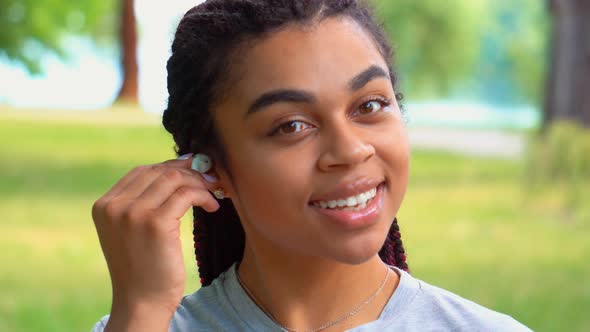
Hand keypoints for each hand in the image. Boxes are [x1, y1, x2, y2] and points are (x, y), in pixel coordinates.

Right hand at [91, 155, 218, 328]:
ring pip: (174, 179)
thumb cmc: (143, 268)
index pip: (142, 171)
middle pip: (159, 171)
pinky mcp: (155, 223)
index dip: (171, 166)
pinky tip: (213, 206)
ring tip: (213, 191)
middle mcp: (114, 206)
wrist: (141, 302)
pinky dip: (204, 195)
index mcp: (104, 205)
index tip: (193, 170)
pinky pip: (187, 194)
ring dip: (199, 182)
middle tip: (210, 178)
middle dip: (189, 171)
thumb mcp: (131, 231)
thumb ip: (141, 204)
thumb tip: (176, 172)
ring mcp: (132, 213)